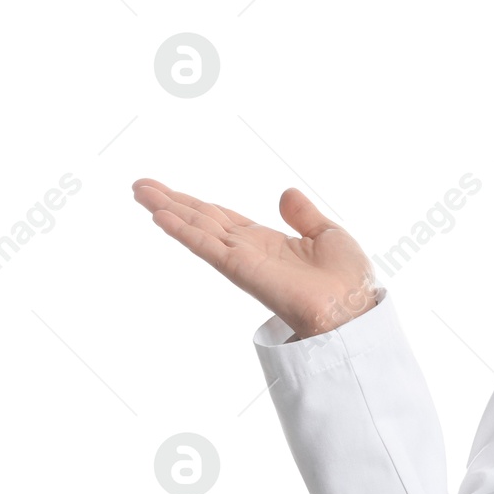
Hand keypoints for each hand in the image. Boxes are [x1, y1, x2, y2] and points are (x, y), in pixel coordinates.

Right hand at [131, 179, 376, 338]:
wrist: (354, 308)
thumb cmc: (349, 280)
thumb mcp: (329, 235)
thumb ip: (303, 215)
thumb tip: (285, 193)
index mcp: (268, 242)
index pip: (223, 218)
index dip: (196, 204)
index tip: (169, 191)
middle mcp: (249, 250)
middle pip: (202, 221)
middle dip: (171, 202)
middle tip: (139, 185)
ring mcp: (242, 260)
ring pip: (197, 230)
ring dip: (168, 211)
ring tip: (139, 192)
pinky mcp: (241, 269)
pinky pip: (207, 247)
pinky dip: (183, 232)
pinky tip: (160, 217)